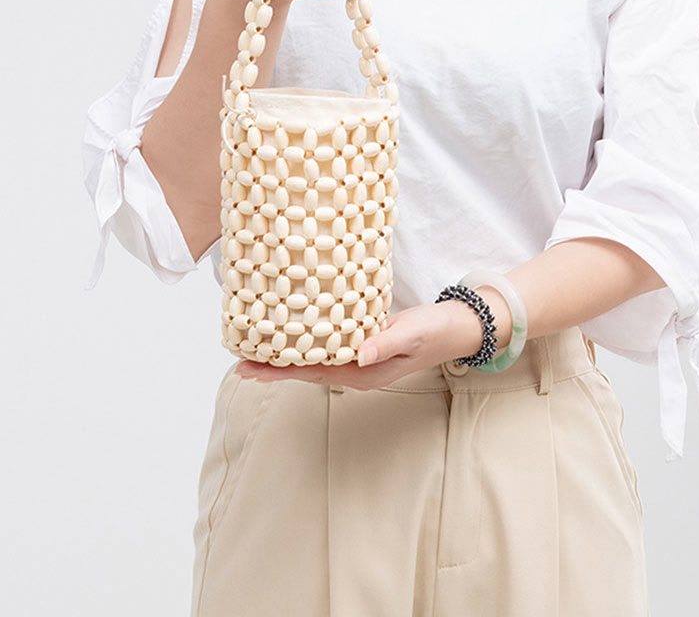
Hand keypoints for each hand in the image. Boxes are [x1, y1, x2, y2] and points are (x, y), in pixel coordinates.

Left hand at [234, 300, 487, 390]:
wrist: (458, 326)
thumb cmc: (437, 330)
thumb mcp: (413, 335)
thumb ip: (386, 344)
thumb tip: (358, 355)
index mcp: (365, 373)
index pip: (314, 374)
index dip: (279, 371)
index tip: (249, 369)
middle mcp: (358, 369)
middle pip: (307, 370)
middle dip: (273, 366)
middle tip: (238, 362)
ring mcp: (360, 357)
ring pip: (315, 357)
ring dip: (286, 353)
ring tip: (255, 348)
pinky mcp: (363, 342)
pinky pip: (328, 343)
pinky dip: (306, 338)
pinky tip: (292, 330)